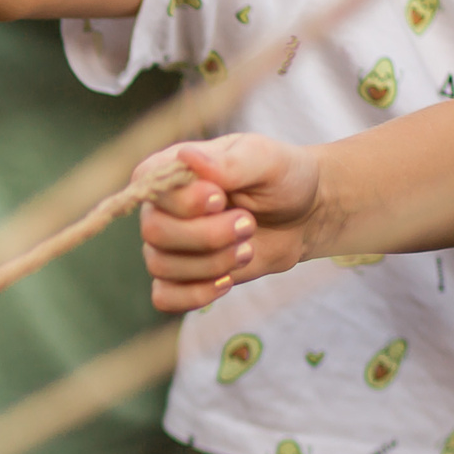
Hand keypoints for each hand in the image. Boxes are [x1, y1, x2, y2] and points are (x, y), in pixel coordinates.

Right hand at [139, 136, 324, 311]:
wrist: (304, 215)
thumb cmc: (281, 178)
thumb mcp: (266, 160)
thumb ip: (230, 162)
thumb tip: (187, 156)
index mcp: (170, 171)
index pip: (150, 188)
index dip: (184, 201)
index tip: (222, 197)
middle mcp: (160, 208)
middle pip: (156, 232)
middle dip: (208, 236)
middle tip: (248, 224)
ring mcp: (168, 244)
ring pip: (162, 266)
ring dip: (214, 263)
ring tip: (248, 248)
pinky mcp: (181, 276)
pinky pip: (164, 297)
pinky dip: (195, 294)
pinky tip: (227, 280)